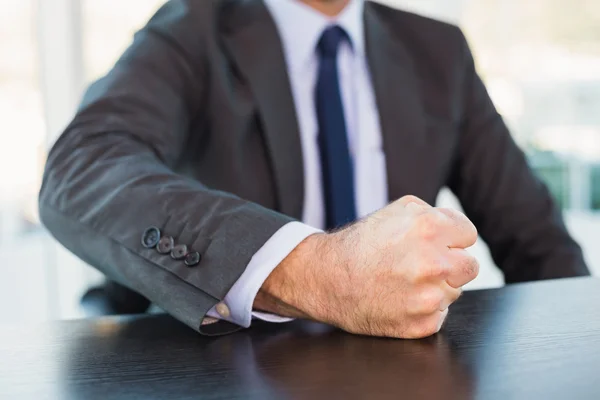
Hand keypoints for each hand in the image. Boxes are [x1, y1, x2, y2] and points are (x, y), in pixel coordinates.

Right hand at [254, 195, 478, 338]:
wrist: (327, 279)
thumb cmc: (360, 244)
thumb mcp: (396, 210)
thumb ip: (434, 214)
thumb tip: (459, 229)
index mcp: (429, 228)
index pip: (469, 235)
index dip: (450, 238)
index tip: (433, 244)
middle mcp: (433, 262)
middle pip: (470, 266)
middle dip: (450, 264)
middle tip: (421, 265)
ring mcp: (429, 297)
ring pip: (454, 291)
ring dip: (436, 287)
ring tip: (403, 281)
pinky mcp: (423, 324)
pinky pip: (440, 314)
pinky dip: (424, 309)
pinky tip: (400, 299)